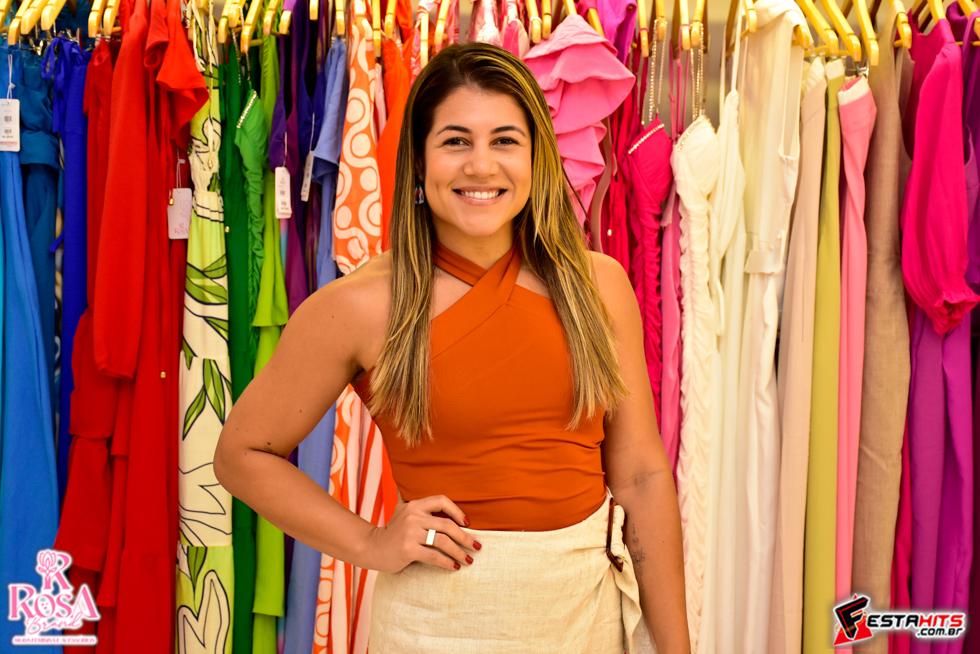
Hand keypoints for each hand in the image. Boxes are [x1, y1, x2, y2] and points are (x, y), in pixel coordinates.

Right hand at [365, 495, 481, 573]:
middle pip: (447, 525)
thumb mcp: (401, 510)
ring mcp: (410, 533)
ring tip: (468, 560)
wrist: (372, 548)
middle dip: (466, 538)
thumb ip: (411, 500)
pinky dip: (447, 563)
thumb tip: (419, 487)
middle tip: (477, 547)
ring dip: (459, 552)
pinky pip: (434, 557)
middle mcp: (413, 516)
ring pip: (443, 542)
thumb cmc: (393, 531)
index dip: (457, 511)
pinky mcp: (408, 549)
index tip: (468, 524)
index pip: (441, 500)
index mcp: (414, 505)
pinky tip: (454, 567)